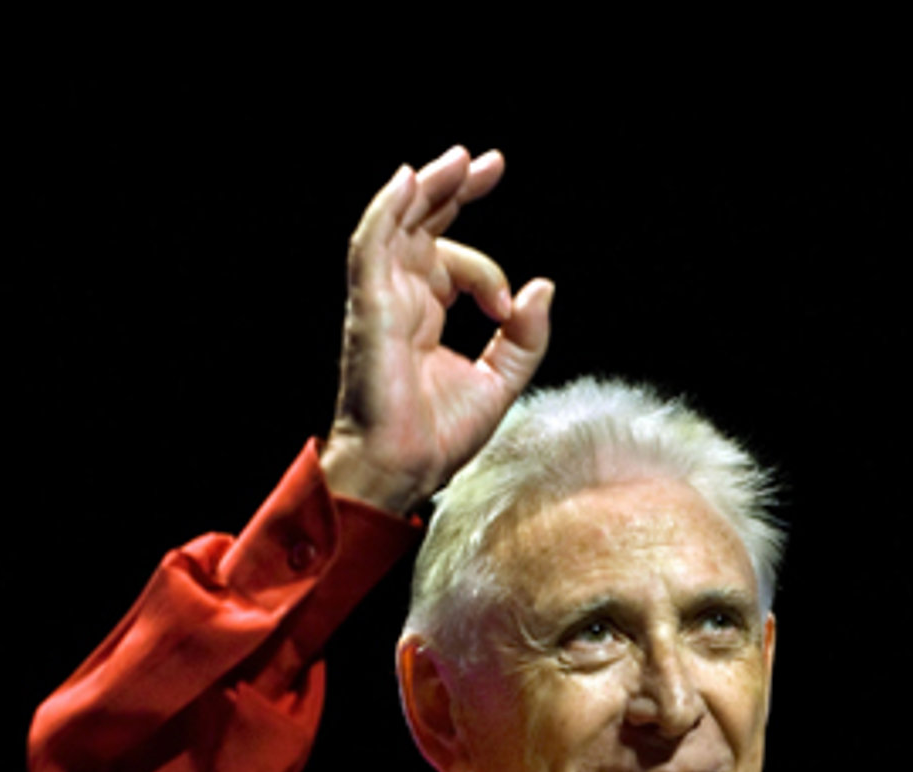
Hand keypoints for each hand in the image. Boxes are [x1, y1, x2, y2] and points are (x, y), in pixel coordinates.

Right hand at [321, 146, 552, 511]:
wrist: (404, 469)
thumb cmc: (438, 437)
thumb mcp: (500, 382)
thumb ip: (524, 339)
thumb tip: (542, 288)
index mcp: (425, 315)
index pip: (455, 263)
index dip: (488, 274)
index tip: (508, 309)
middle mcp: (401, 299)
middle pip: (422, 225)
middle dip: (454, 190)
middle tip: (488, 163)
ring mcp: (382, 300)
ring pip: (398, 224)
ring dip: (427, 188)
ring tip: (460, 161)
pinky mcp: (370, 307)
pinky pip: (371, 246)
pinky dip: (387, 209)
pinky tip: (409, 180)